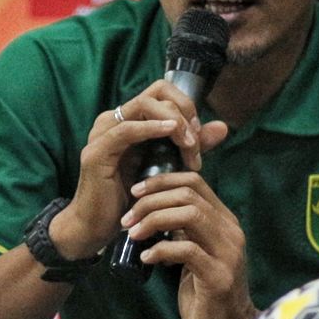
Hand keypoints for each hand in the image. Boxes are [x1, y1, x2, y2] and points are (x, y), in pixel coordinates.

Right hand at [50, 79, 226, 259]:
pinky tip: (170, 133)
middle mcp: (113, 120)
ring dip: (174, 122)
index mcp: (128, 120)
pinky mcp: (97, 151)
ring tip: (189, 145)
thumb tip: (222, 127)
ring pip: (144, 105)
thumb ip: (190, 145)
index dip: (186, 106)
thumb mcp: (167, 166)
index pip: (162, 92)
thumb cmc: (130, 198)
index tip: (198, 136)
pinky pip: (126, 130)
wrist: (98, 227)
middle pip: (156, 92)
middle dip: (184, 112)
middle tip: (195, 142)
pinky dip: (150, 127)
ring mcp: (102, 133)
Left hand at [122, 170, 256, 318]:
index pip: (195, 182)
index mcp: (224, 221)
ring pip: (190, 216)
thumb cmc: (205, 291)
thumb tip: (151, 211)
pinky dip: (161, 250)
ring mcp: (228, 253)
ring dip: (153, 220)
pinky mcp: (219, 277)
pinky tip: (146, 258)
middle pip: (188, 195)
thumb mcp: (194, 253)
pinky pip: (187, 250)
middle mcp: (230, 232)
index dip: (161, 180)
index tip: (135, 191)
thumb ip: (182, 231)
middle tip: (127, 218)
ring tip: (133, 235)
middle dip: (151, 201)